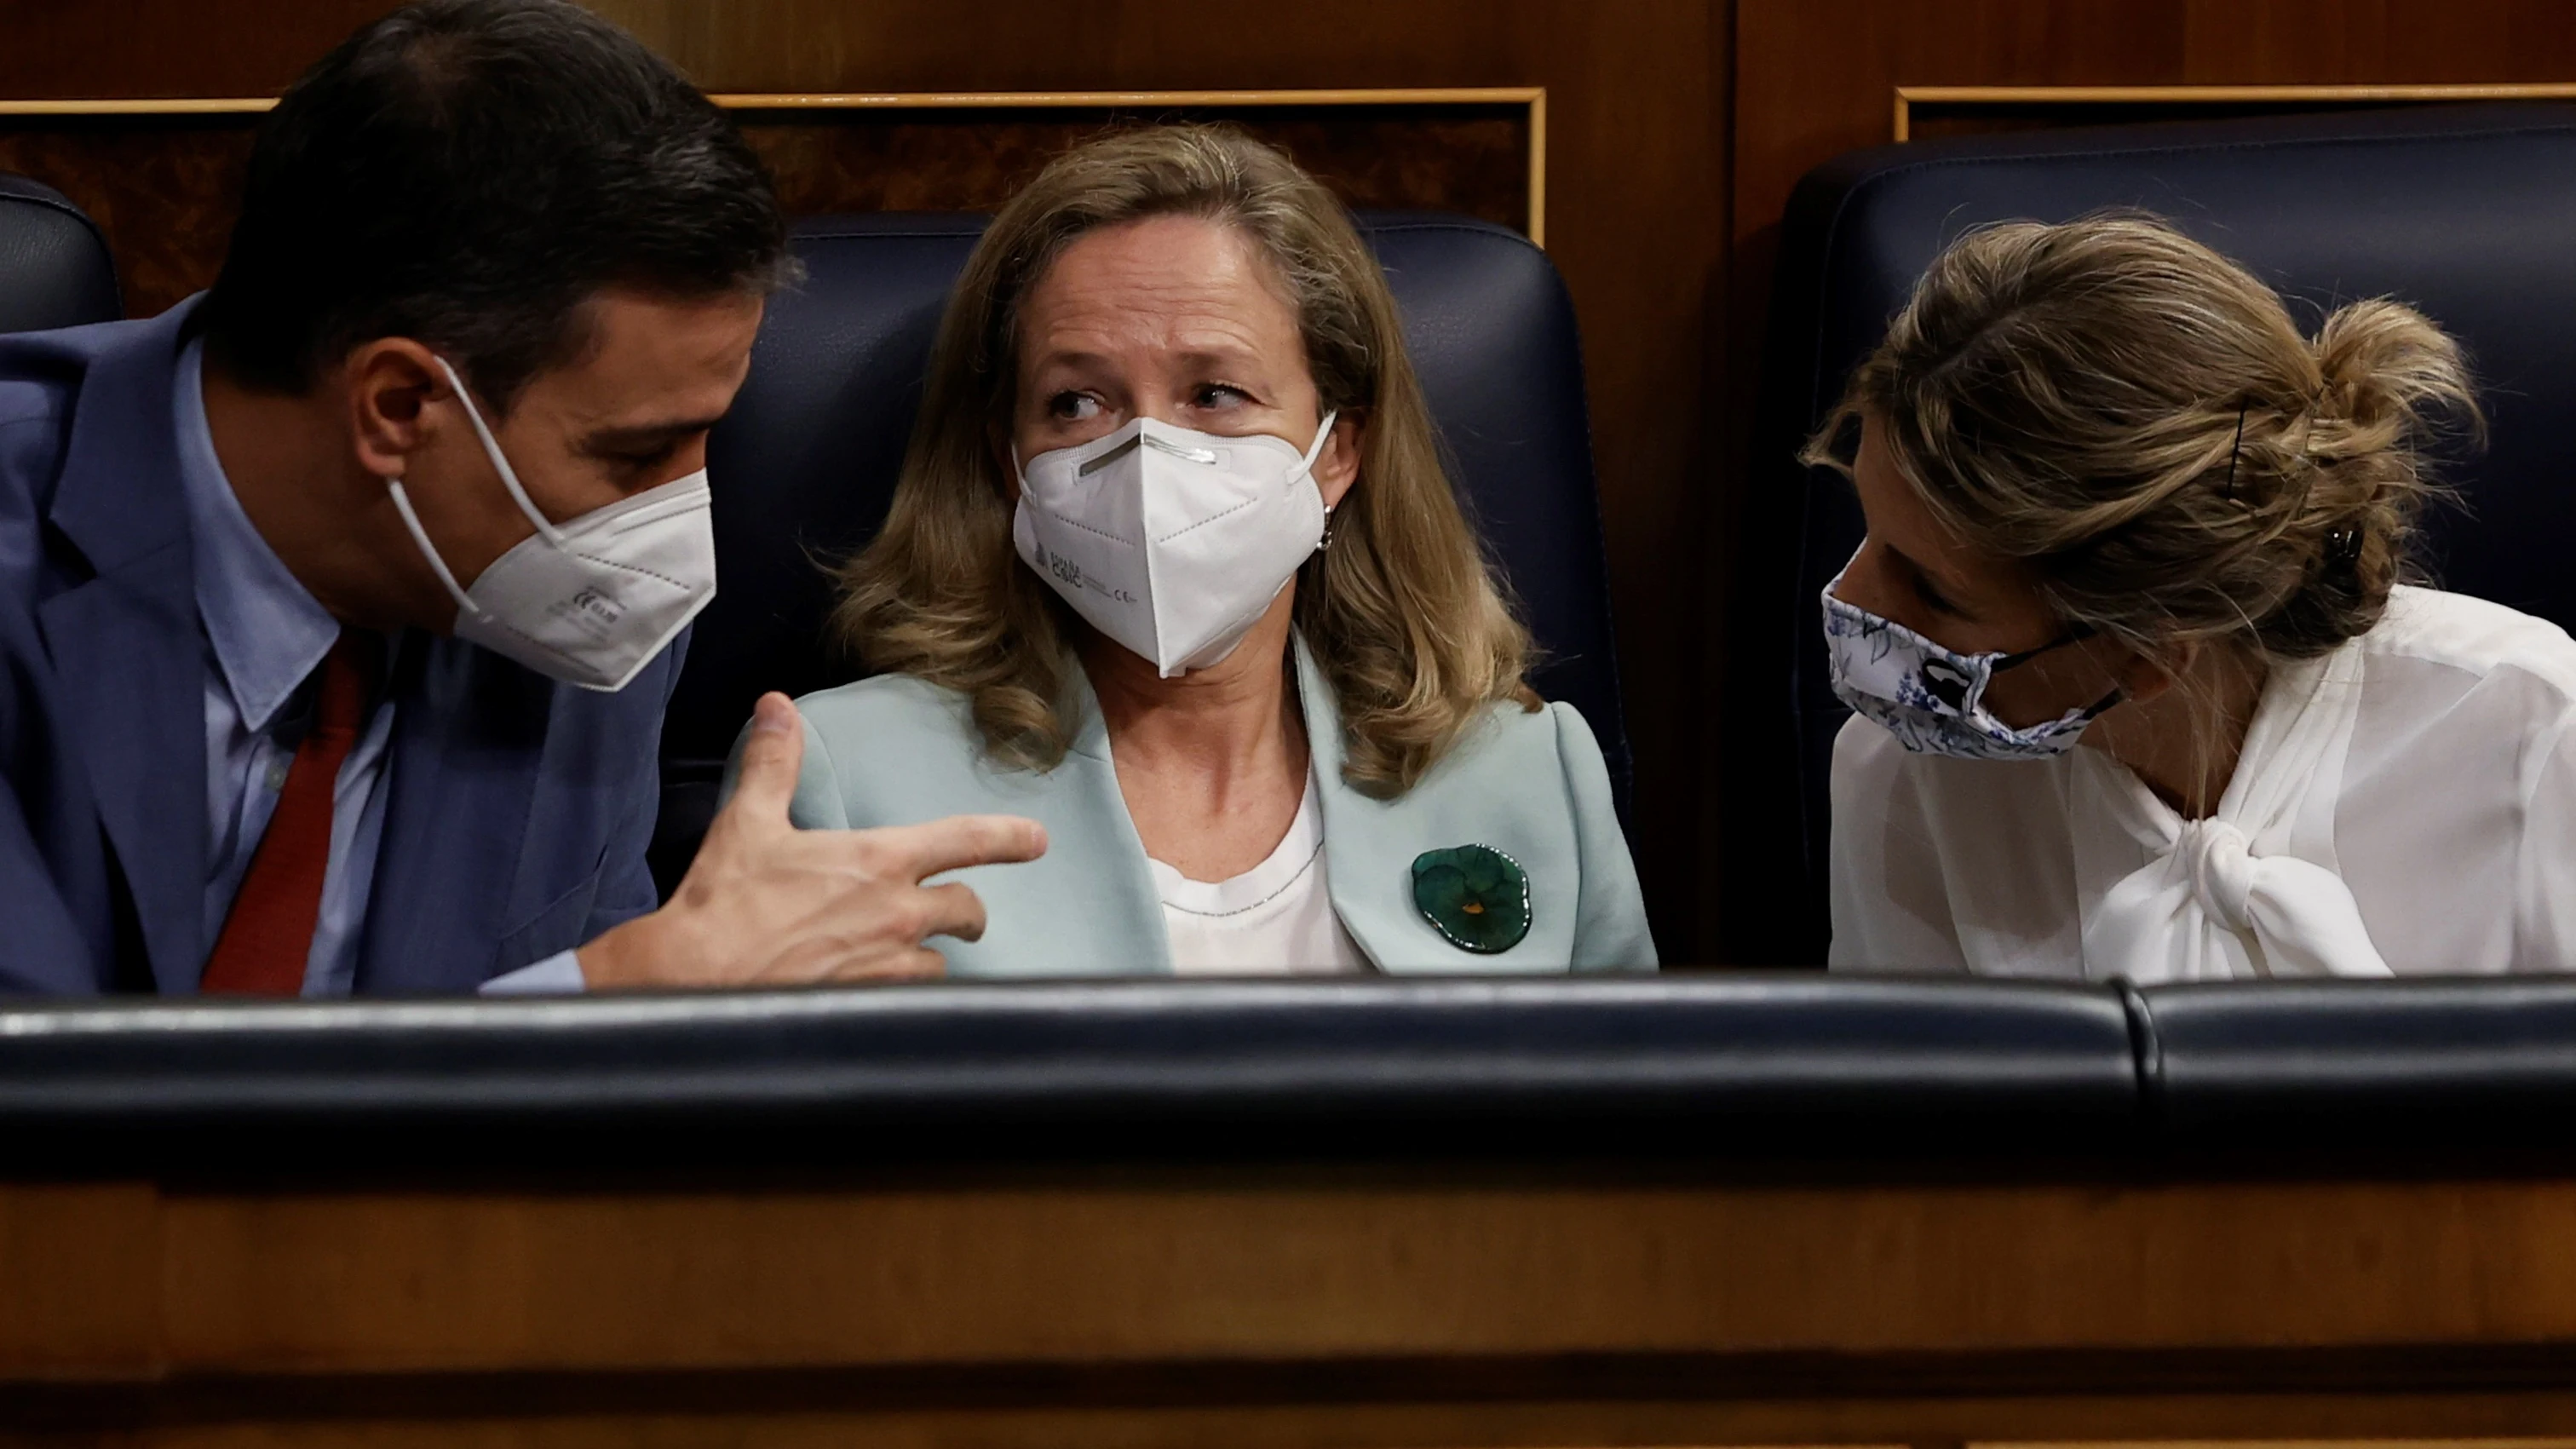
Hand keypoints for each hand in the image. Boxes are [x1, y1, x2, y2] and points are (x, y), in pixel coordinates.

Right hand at [578, 692, 1046, 987]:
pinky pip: (912, 1003)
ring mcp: (889, 967)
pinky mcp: (873, 1007)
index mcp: (879, 862)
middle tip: (957, 916)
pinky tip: (876, 993)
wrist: (694, 976)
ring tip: (897, 956)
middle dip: (966, 912)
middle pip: (967, 910)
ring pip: (939, 961)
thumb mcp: (749, 822)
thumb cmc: (724, 902)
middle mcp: (898, 915)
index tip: (1038, 840)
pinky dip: (901, 996)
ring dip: (926, 956)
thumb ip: (773, 763)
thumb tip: (777, 707)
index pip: (966, 840)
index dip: (1009, 837)